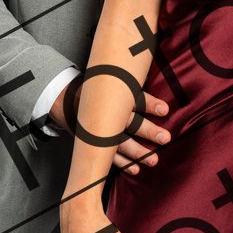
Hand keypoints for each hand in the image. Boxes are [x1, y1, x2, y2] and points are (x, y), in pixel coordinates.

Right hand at [51, 82, 170, 174]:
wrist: (66, 100)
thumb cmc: (98, 90)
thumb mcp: (111, 80)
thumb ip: (131, 80)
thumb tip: (149, 64)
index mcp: (113, 95)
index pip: (134, 98)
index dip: (149, 104)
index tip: (165, 109)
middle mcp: (106, 113)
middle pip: (129, 122)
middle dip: (148, 131)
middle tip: (165, 138)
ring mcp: (99, 130)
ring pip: (120, 143)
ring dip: (137, 152)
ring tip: (154, 159)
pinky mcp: (94, 142)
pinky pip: (108, 156)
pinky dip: (122, 163)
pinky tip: (136, 168)